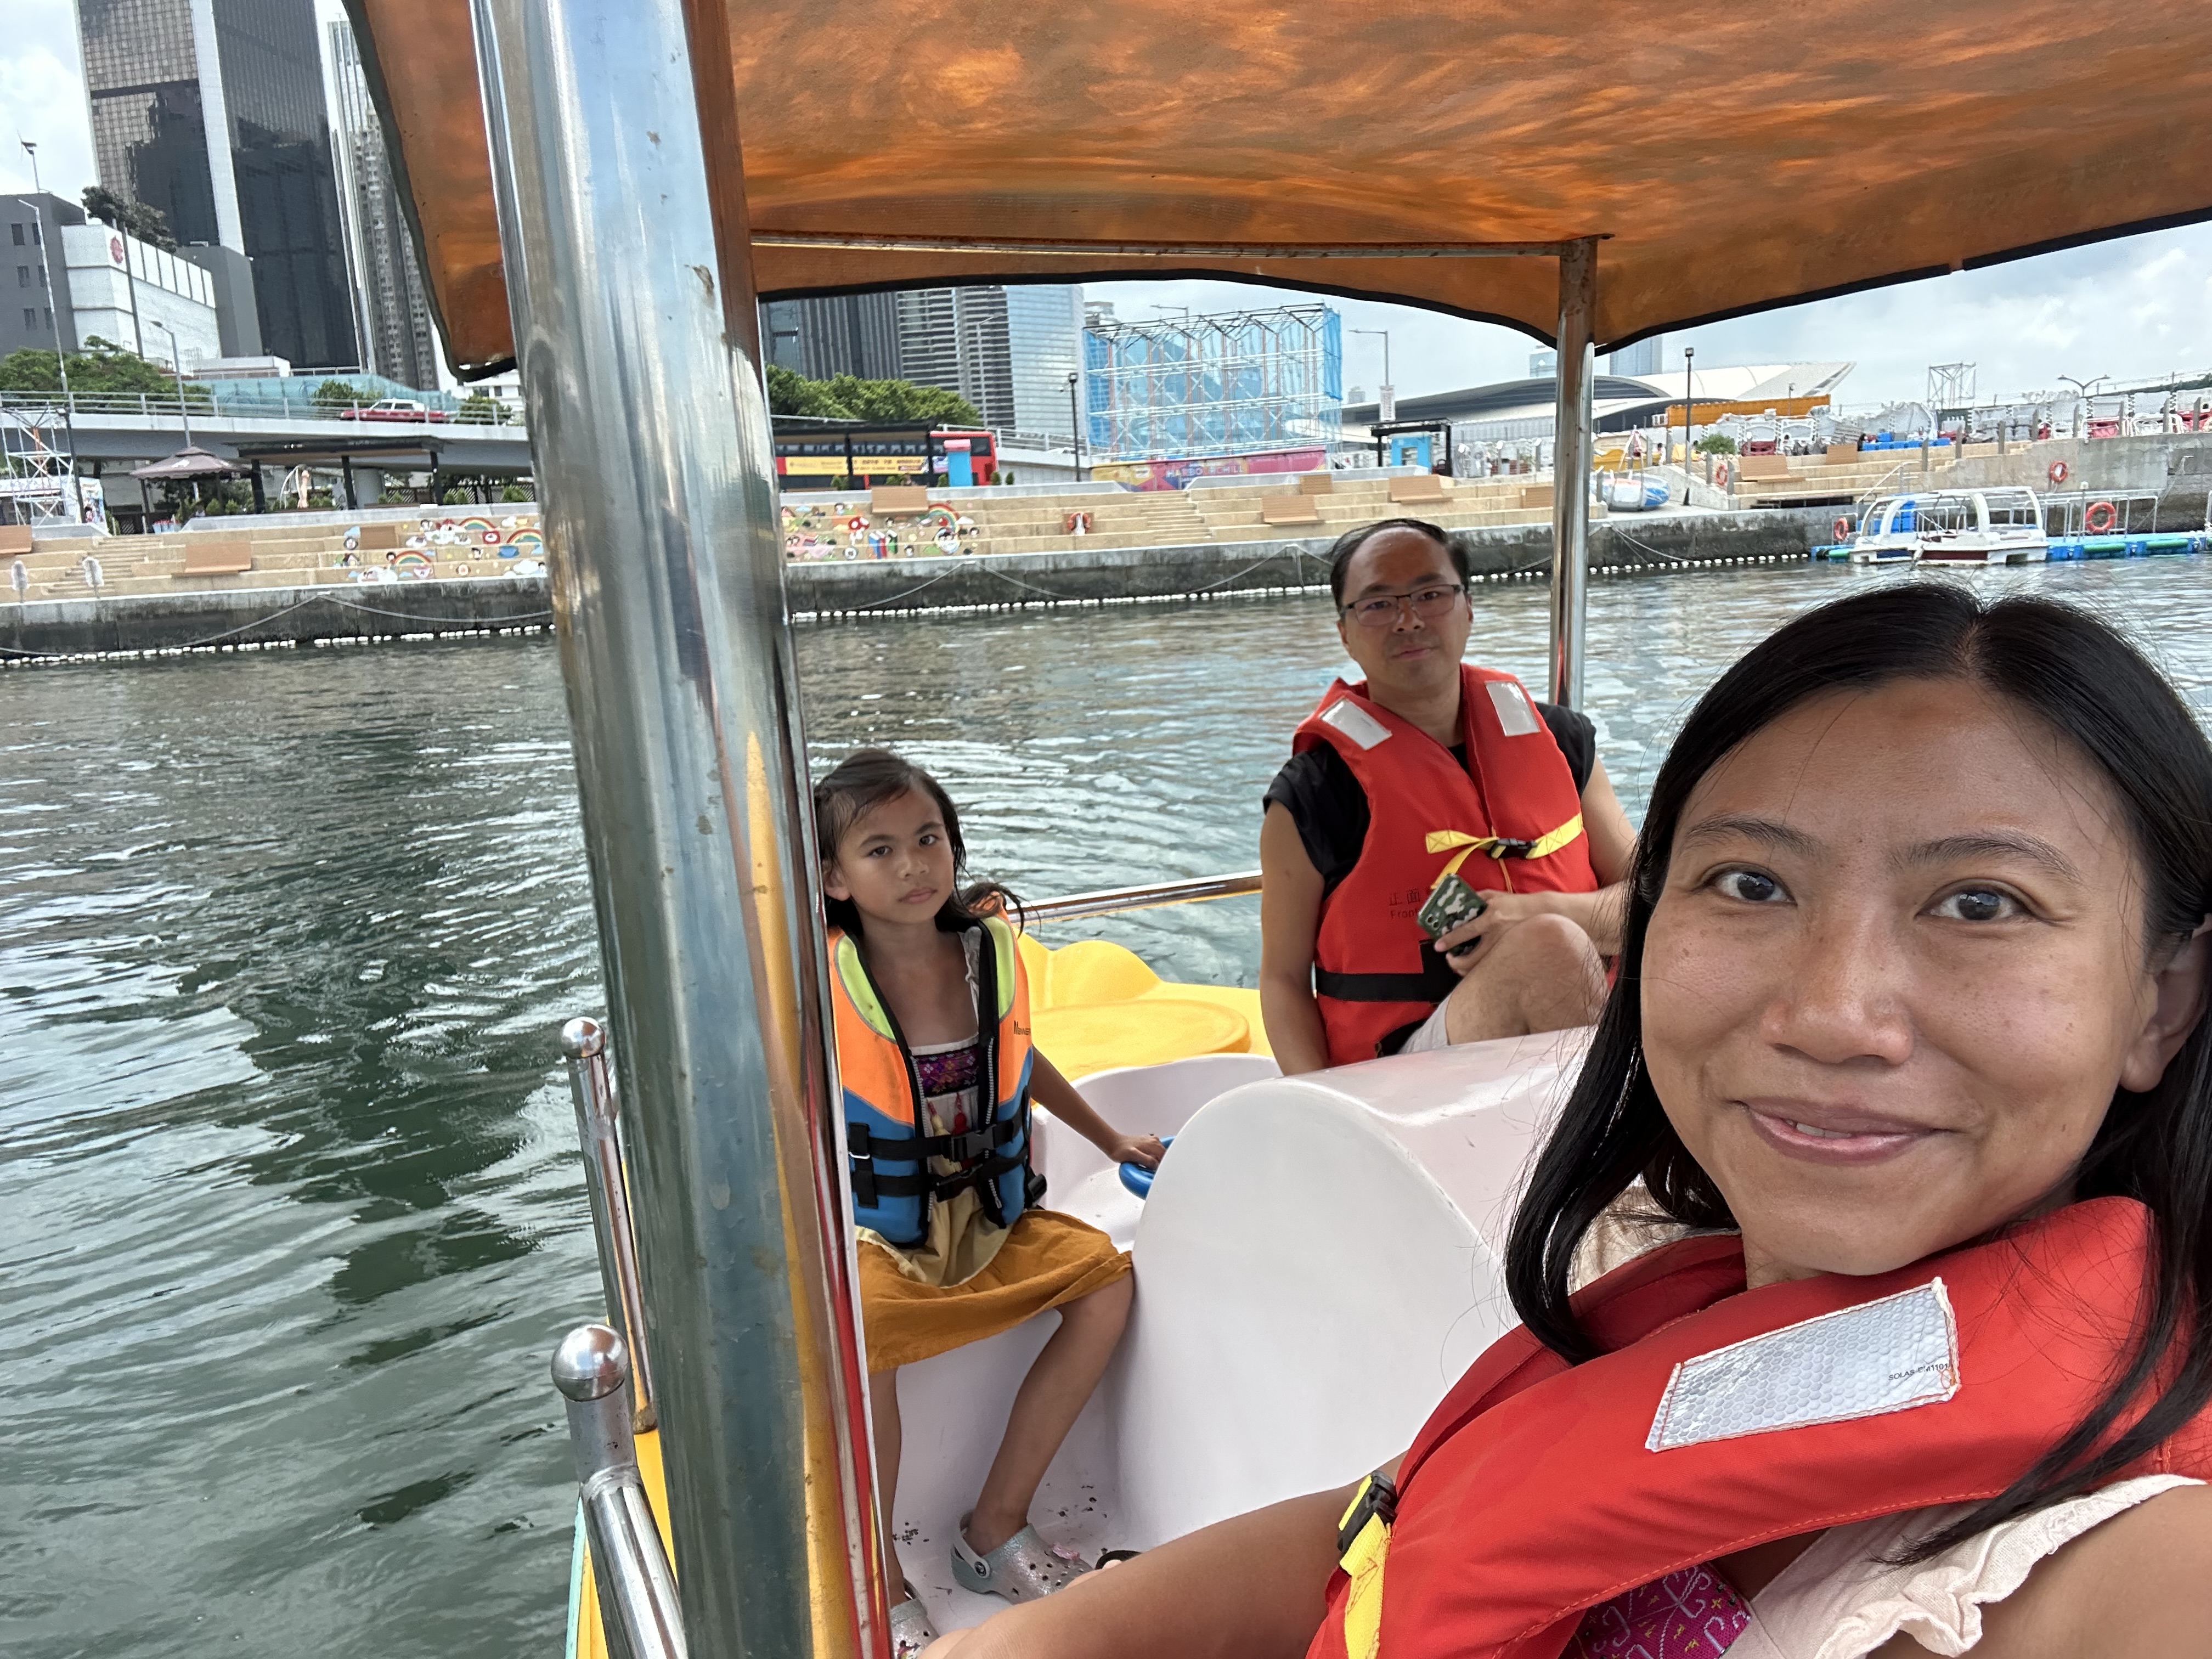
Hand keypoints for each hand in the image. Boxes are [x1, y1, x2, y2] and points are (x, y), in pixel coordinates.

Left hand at [1104, 1133, 1166, 1169]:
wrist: (1113, 1144)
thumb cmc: (1120, 1150)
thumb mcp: (1134, 1156)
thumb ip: (1147, 1160)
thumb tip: (1157, 1165)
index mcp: (1154, 1143)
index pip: (1167, 1156)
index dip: (1166, 1166)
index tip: (1162, 1173)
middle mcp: (1154, 1141)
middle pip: (1165, 1156)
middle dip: (1163, 1164)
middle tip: (1156, 1173)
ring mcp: (1151, 1142)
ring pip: (1161, 1155)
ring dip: (1158, 1162)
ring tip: (1151, 1169)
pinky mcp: (1147, 1144)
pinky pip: (1155, 1153)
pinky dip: (1154, 1159)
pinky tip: (1148, 1164)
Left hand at [1435, 890, 1552, 974]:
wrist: (1542, 912)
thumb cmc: (1516, 903)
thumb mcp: (1494, 895)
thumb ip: (1475, 899)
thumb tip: (1457, 903)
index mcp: (1492, 917)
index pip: (1466, 932)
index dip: (1450, 940)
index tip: (1439, 946)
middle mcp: (1497, 935)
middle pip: (1472, 959)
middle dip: (1455, 962)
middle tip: (1449, 958)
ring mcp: (1504, 948)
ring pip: (1481, 968)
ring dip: (1466, 968)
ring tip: (1458, 962)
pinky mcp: (1510, 955)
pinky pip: (1491, 967)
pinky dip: (1479, 968)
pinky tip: (1474, 963)